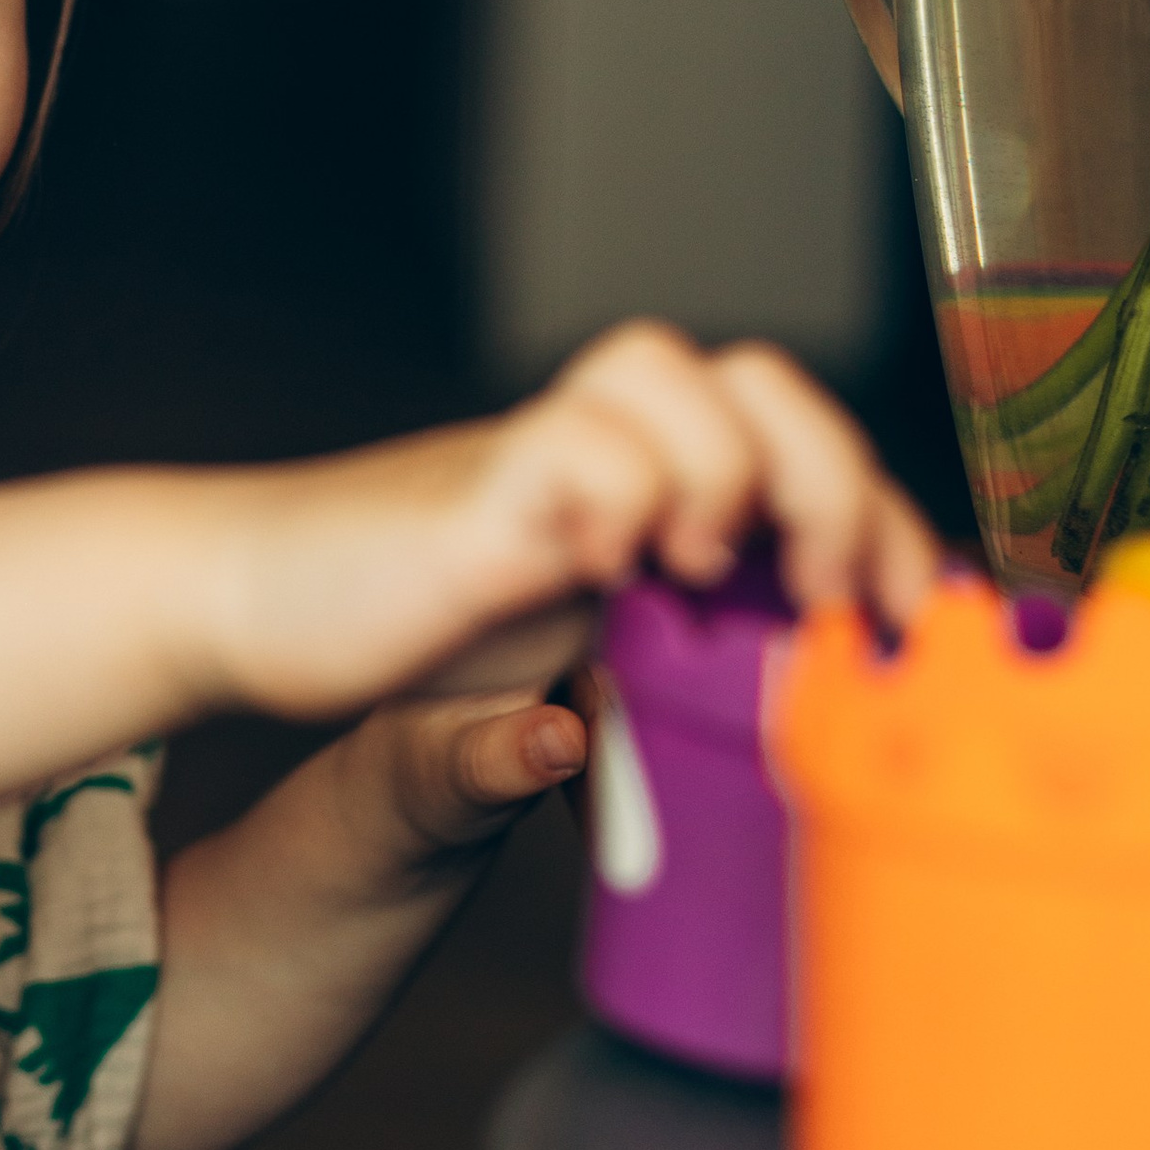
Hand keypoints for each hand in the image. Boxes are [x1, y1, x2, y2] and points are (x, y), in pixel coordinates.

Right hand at [205, 321, 935, 723]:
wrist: (247, 605)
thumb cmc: (390, 638)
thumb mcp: (546, 692)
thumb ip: (632, 711)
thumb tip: (730, 773)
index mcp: (640, 495)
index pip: (798, 450)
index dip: (875, 511)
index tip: (901, 610)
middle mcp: (602, 458)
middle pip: (760, 381)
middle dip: (830, 481)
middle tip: (822, 593)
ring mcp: (540, 461)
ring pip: (676, 376)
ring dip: (725, 472)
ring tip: (699, 567)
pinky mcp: (477, 490)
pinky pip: (580, 443)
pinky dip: (616, 500)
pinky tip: (600, 576)